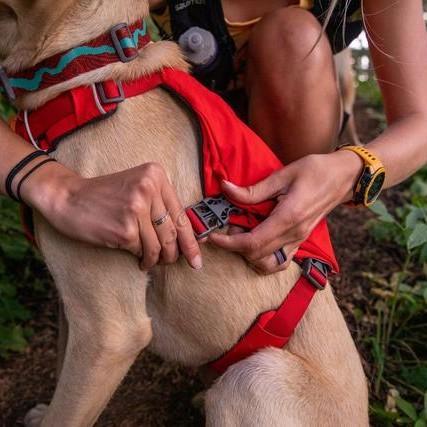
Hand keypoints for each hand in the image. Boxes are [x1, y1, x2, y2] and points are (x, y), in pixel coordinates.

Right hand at [21, 161, 201, 269]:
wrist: (68, 197)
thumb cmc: (105, 196)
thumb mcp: (137, 188)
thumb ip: (160, 206)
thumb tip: (186, 238)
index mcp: (156, 175)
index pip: (181, 214)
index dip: (191, 241)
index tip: (197, 259)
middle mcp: (149, 188)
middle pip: (173, 232)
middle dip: (174, 254)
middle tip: (171, 263)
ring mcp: (136, 208)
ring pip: (159, 245)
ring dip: (157, 260)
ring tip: (151, 262)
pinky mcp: (125, 229)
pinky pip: (142, 251)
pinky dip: (143, 260)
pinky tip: (139, 261)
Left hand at [209, 151, 362, 274]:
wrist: (345, 177)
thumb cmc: (316, 170)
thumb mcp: (283, 174)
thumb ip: (253, 189)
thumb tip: (225, 188)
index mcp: (288, 217)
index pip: (252, 242)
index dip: (228, 243)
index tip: (213, 236)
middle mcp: (294, 234)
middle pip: (257, 256)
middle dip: (235, 246)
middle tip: (227, 227)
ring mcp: (299, 240)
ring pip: (268, 264)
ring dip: (249, 255)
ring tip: (241, 236)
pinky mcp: (301, 240)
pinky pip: (280, 261)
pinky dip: (264, 259)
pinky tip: (256, 242)